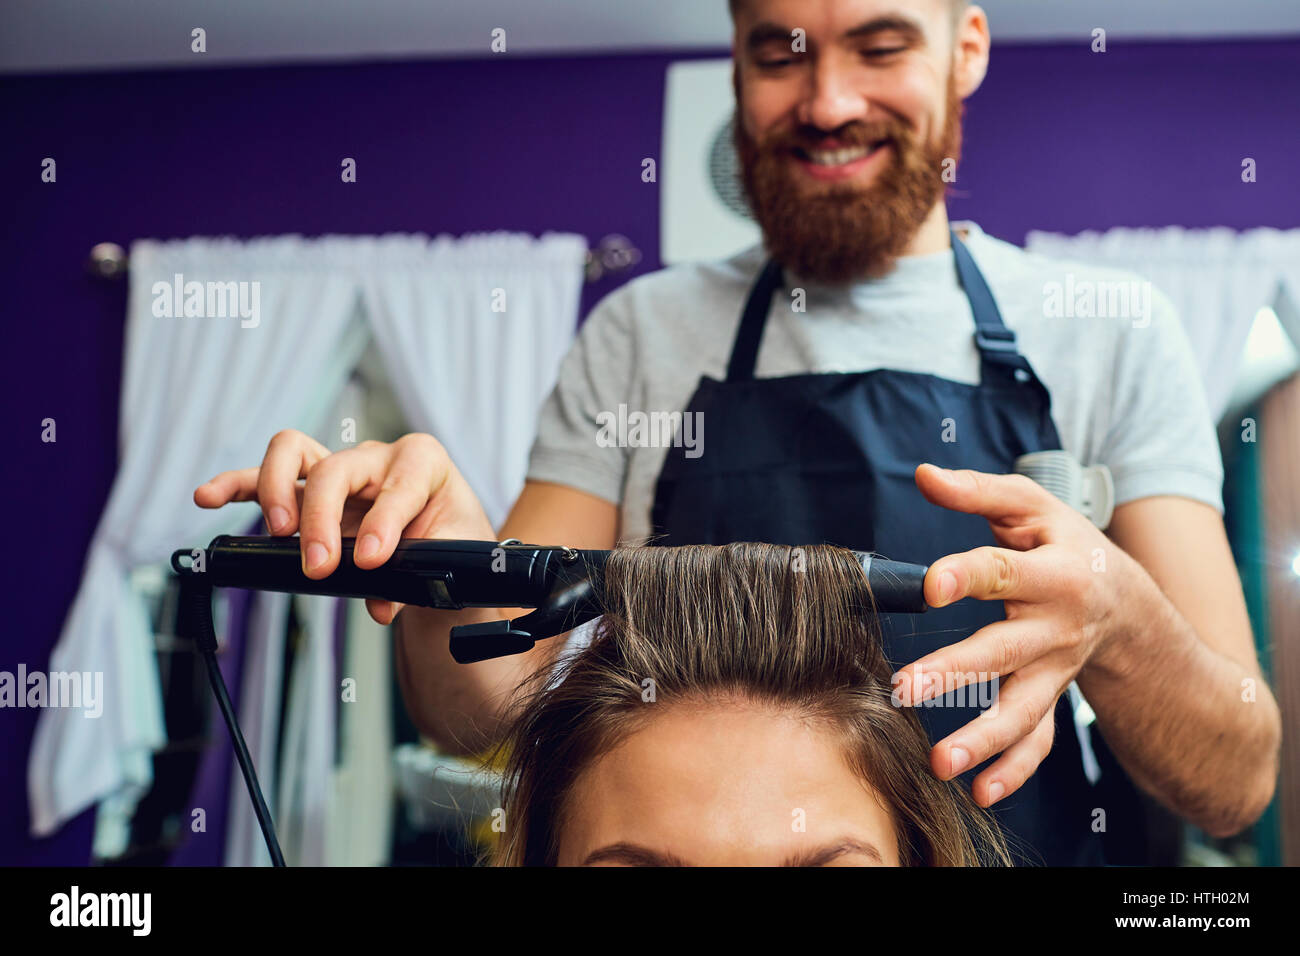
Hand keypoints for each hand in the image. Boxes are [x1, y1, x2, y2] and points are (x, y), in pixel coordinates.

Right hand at [194, 430, 493, 623]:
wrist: (449, 542)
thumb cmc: (455, 538)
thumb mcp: (457, 552)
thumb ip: (424, 573)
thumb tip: (378, 602)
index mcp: (423, 462)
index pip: (398, 485)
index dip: (383, 523)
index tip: (371, 559)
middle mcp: (377, 458)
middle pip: (335, 469)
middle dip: (321, 518)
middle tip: (319, 566)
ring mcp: (340, 470)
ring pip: (293, 453)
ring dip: (276, 491)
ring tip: (278, 532)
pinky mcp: (312, 490)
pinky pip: (266, 478)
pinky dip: (236, 485)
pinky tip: (208, 498)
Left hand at [891, 463, 1151, 807]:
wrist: (1125, 599)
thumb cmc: (1064, 543)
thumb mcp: (1031, 507)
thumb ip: (978, 491)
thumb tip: (923, 474)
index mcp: (1053, 572)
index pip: (1003, 572)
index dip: (967, 576)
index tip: (928, 585)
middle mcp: (1057, 627)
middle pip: (1004, 651)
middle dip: (956, 671)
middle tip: (906, 688)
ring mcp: (1055, 670)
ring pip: (1022, 710)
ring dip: (982, 740)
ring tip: (940, 765)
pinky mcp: (1051, 698)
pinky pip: (1039, 740)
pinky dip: (1014, 770)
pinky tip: (979, 793)